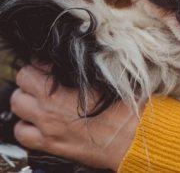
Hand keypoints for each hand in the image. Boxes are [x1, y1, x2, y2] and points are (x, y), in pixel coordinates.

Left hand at [10, 64, 140, 170]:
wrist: (135, 137)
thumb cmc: (127, 107)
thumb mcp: (108, 77)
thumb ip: (84, 69)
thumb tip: (74, 61)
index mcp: (58, 91)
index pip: (32, 68)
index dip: (42, 64)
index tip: (53, 66)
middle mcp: (47, 109)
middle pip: (21, 86)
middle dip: (31, 81)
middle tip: (46, 80)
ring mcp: (47, 129)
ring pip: (18, 109)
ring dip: (27, 102)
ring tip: (42, 100)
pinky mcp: (52, 145)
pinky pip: (23, 135)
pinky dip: (28, 127)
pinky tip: (42, 122)